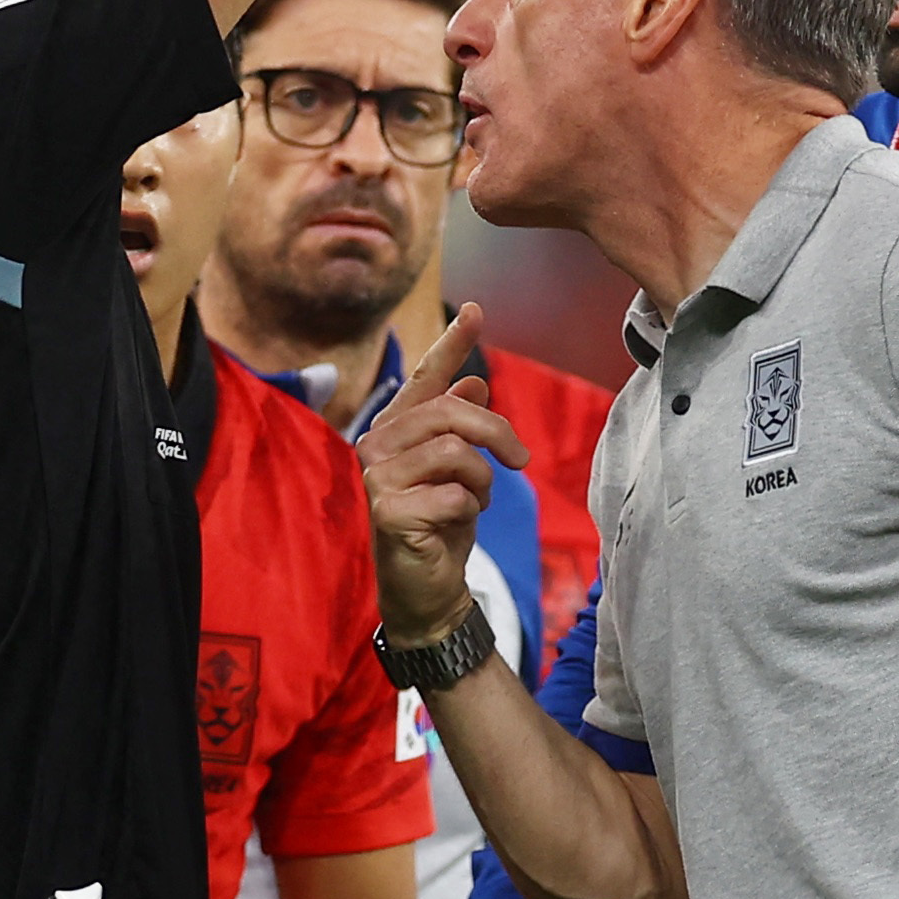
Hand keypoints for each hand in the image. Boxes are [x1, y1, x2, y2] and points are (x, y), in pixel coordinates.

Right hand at [364, 306, 521, 644]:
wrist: (425, 588)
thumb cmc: (441, 523)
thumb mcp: (460, 470)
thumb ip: (461, 426)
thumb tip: (475, 383)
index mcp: (395, 426)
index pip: (427, 376)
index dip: (453, 343)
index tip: (475, 310)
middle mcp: (377, 443)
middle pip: (451, 413)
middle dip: (497, 434)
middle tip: (521, 460)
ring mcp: (378, 477)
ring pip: (456, 452)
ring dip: (482, 480)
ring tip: (475, 500)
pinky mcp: (389, 510)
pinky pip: (455, 492)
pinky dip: (470, 508)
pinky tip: (456, 524)